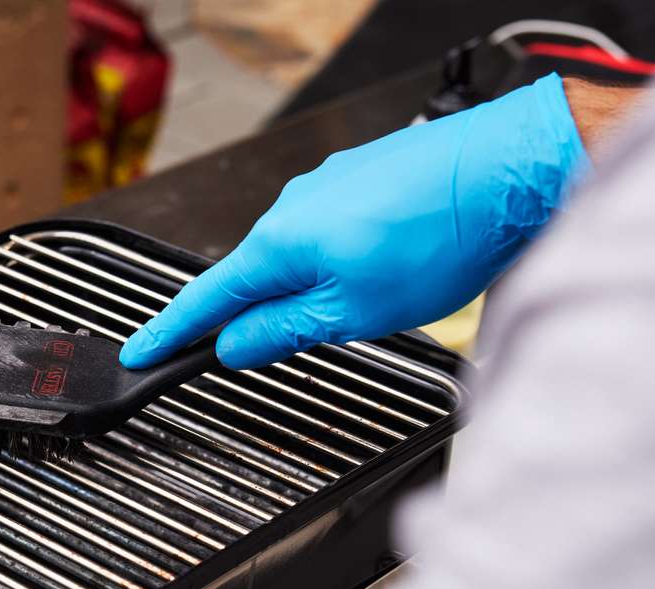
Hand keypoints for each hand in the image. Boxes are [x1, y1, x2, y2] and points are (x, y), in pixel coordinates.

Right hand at [120, 73, 588, 369]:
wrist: (515, 170)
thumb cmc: (439, 236)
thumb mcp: (352, 312)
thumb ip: (284, 331)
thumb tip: (237, 346)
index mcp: (277, 244)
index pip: (204, 298)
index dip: (169, 332)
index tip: (140, 353)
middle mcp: (293, 205)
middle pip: (256, 276)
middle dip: (266, 314)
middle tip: (296, 345)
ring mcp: (331, 185)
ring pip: (302, 253)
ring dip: (321, 286)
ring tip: (379, 301)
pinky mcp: (367, 176)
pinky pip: (335, 229)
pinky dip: (349, 257)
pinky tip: (394, 267)